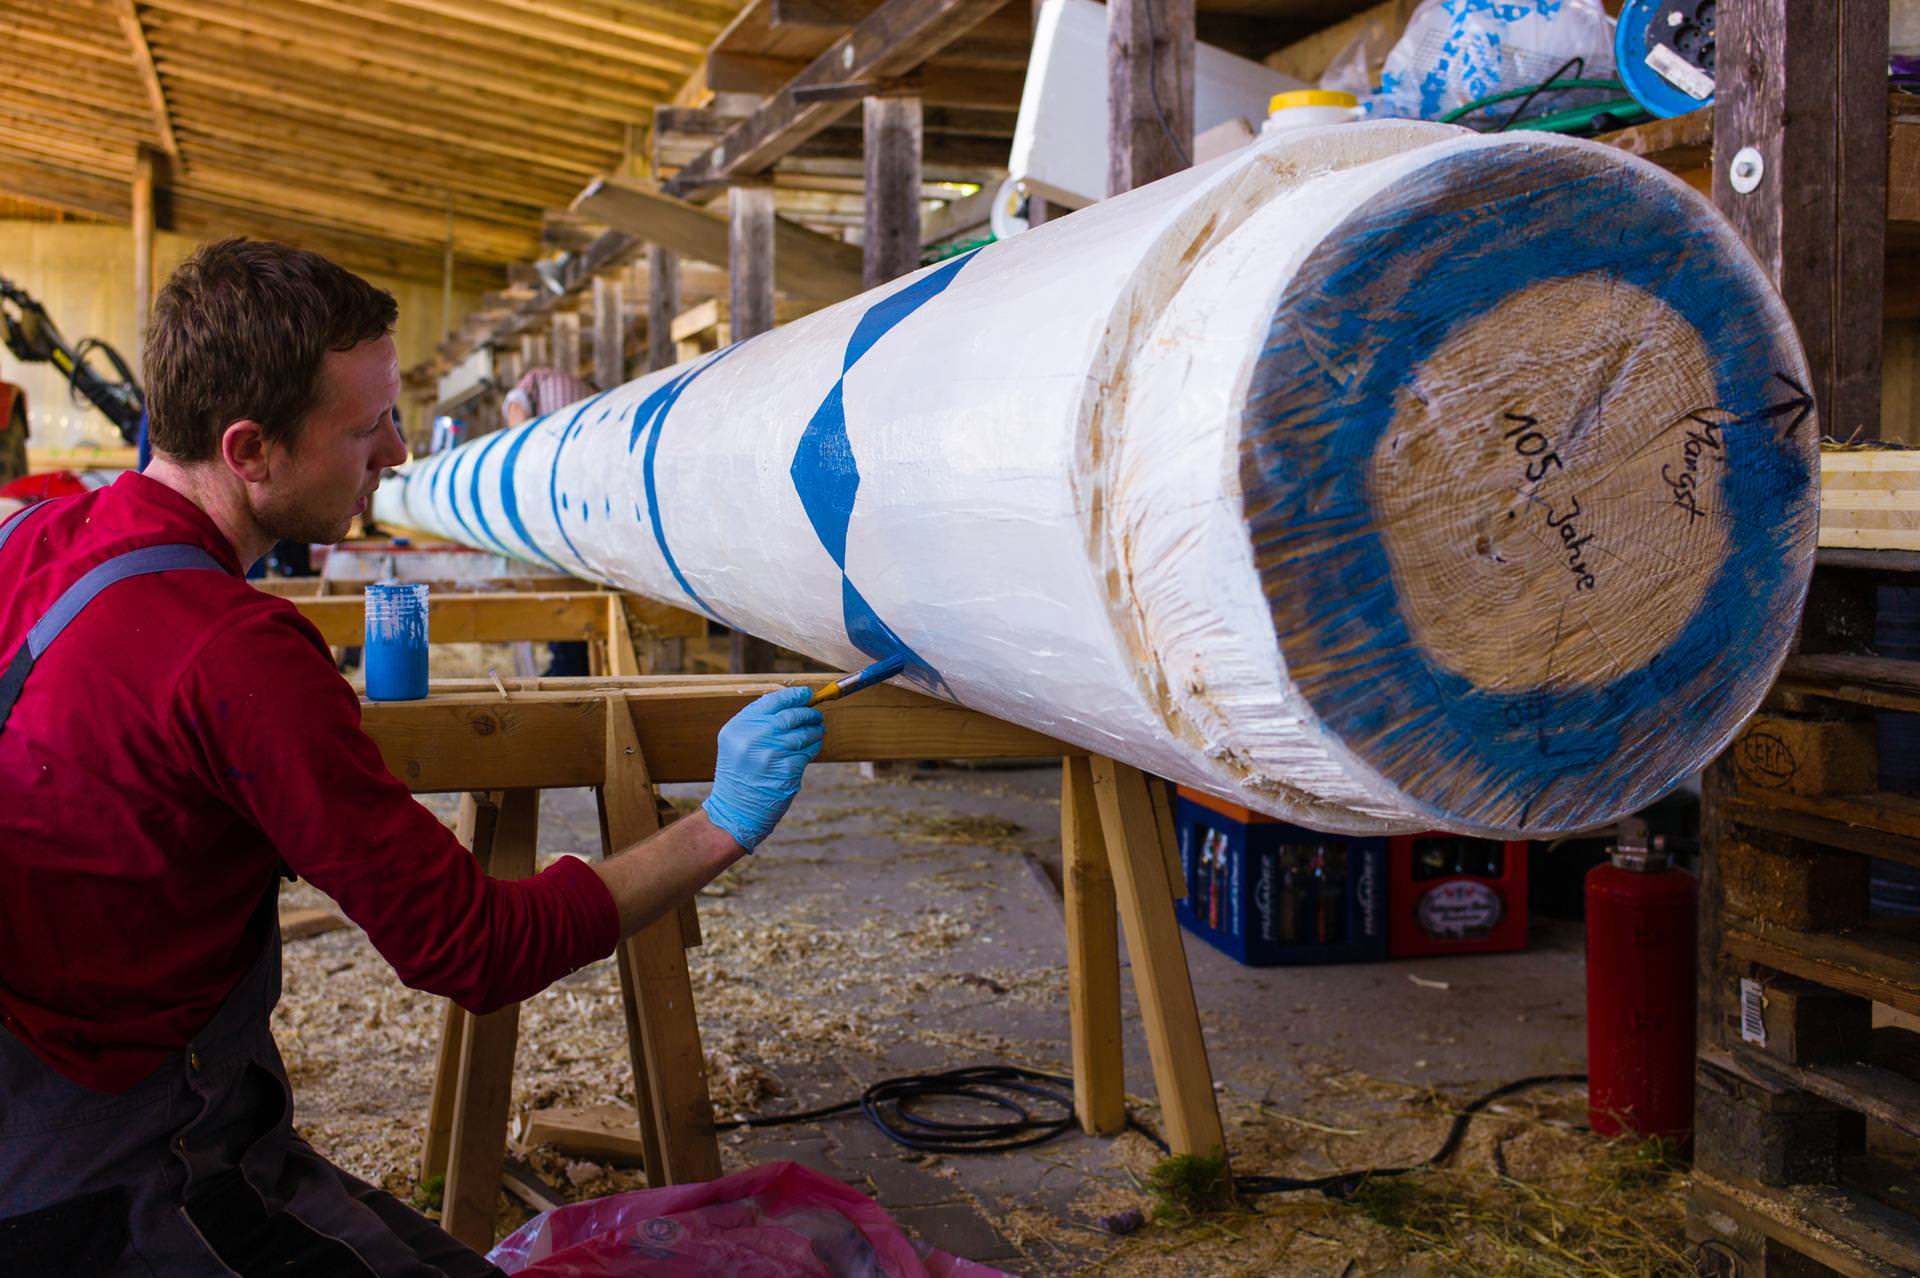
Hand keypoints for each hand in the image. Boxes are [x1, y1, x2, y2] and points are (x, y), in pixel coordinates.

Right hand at [702, 685, 824, 849]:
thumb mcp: (736, 741)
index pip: (773, 701)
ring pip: (804, 734)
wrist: (735, 809)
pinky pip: (807, 753)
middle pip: (792, 716)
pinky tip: (811, 748)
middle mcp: (754, 738)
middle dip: (808, 713)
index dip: (794, 695)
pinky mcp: (787, 770)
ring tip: (816, 731)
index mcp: (740, 726)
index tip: (806, 694)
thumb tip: (790, 703)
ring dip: (815, 731)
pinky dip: (813, 748)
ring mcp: (772, 754)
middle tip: (815, 715)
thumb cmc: (739, 774)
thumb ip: (757, 721)